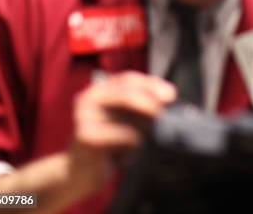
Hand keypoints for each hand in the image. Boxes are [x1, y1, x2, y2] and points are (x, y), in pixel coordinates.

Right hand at [69, 71, 175, 192]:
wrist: (82, 173)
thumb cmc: (110, 145)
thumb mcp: (130, 122)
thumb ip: (146, 108)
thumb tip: (170, 103)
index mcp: (103, 90)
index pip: (129, 79)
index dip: (152, 84)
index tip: (171, 95)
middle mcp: (91, 96)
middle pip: (126, 89)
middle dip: (150, 97)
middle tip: (165, 109)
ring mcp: (85, 114)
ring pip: (121, 103)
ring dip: (143, 114)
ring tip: (154, 126)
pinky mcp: (84, 135)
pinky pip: (117, 133)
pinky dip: (131, 139)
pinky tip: (135, 145)